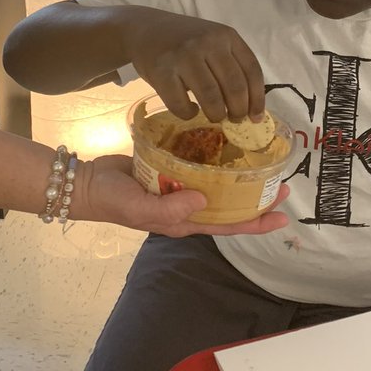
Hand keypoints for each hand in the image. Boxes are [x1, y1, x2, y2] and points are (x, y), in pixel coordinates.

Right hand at [73, 155, 289, 237]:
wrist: (87, 182)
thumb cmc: (113, 200)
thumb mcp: (140, 208)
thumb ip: (170, 208)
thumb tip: (205, 199)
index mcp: (184, 221)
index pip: (227, 226)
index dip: (255, 222)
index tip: (282, 215)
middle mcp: (187, 206)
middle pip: (229, 205)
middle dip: (256, 198)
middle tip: (283, 183)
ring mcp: (179, 187)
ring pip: (217, 184)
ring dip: (238, 177)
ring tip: (262, 163)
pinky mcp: (170, 169)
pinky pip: (197, 165)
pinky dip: (213, 158)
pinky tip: (226, 144)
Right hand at [122, 9, 264, 121]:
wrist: (144, 28)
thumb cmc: (184, 41)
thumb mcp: (213, 41)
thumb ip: (231, 65)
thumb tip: (250, 108)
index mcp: (226, 35)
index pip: (251, 71)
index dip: (257, 99)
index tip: (256, 118)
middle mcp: (208, 43)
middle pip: (234, 87)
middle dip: (238, 111)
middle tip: (234, 120)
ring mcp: (184, 56)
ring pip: (211, 98)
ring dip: (216, 115)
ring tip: (214, 116)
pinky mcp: (162, 72)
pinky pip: (182, 105)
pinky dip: (189, 114)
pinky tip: (190, 110)